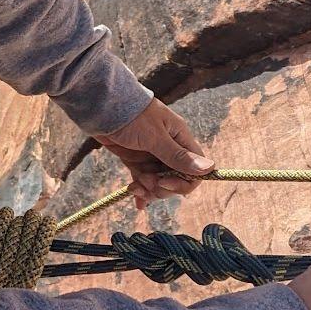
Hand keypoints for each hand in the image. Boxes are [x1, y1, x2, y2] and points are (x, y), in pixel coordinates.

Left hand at [97, 100, 213, 206]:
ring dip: (148, 189)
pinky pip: (143, 178)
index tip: (165, 183)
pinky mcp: (135, 158)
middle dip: (162, 187)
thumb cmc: (131, 116)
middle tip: (146, 183)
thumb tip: (209, 168)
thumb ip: (178, 155)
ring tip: (134, 188)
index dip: (183, 182)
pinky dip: (141, 190)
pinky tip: (138, 202)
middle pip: (176, 179)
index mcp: (180, 139)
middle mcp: (168, 148)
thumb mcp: (154, 136)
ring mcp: (151, 154)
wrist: (100, 107)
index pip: (194, 169)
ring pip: (158, 181)